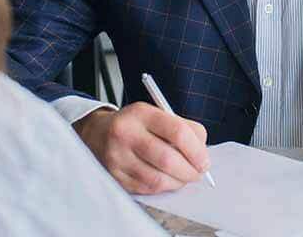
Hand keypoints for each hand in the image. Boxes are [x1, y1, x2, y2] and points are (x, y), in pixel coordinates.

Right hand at [73, 103, 209, 194]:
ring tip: (183, 177)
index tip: (205, 161)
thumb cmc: (135, 125)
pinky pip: (146, 189)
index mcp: (141, 113)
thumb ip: (183, 128)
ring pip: (157, 179)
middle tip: (198, 173)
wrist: (97, 133)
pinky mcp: (114, 176)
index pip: (178, 132)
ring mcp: (117, 157)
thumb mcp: (156, 114)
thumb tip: (202, 154)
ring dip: (177, 182)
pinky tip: (167, 180)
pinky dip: (162, 187)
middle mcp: (126, 133)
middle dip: (190, 171)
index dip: (197, 150)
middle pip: (168, 159)